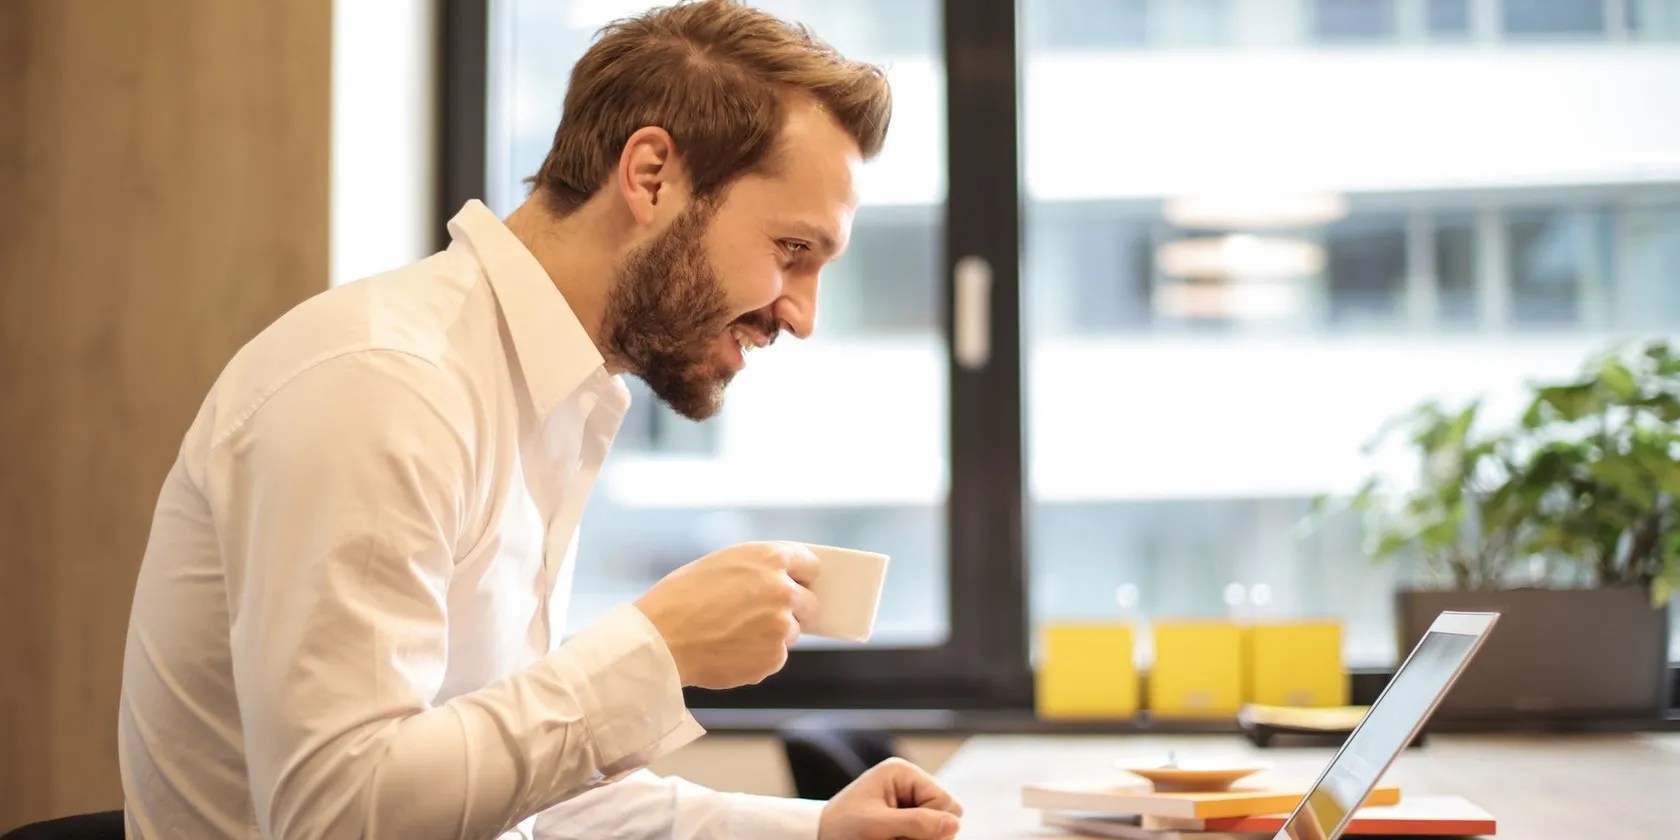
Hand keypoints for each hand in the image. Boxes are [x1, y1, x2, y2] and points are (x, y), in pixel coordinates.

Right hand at [634, 541, 819, 688]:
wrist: (660, 640)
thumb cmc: (680, 599)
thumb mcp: (721, 564)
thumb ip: (758, 569)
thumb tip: (784, 580)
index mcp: (769, 558)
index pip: (810, 564)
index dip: (802, 576)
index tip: (798, 583)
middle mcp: (782, 590)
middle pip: (809, 602)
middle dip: (792, 609)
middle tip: (762, 615)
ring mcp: (781, 627)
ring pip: (790, 632)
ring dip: (771, 635)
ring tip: (732, 634)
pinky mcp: (773, 658)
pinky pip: (774, 657)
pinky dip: (757, 657)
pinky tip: (728, 650)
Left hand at [819, 758, 962, 839]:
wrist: (818, 838)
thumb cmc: (842, 829)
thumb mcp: (877, 826)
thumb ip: (916, 823)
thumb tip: (953, 824)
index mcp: (902, 772)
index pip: (944, 802)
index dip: (931, 825)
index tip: (900, 835)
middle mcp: (909, 782)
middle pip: (946, 814)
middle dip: (926, 834)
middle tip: (895, 839)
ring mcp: (908, 800)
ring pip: (938, 828)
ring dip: (918, 839)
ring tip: (891, 839)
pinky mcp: (905, 817)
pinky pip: (926, 834)